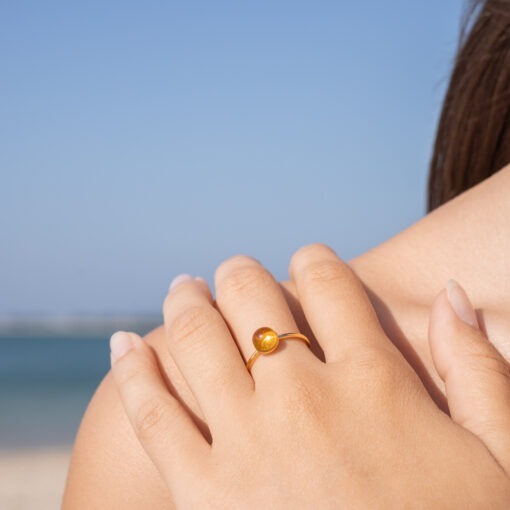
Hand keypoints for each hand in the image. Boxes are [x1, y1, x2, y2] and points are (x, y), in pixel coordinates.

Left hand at [110, 244, 509, 507]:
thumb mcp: (499, 460)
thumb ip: (478, 370)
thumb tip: (451, 295)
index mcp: (373, 382)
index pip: (330, 285)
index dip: (315, 259)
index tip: (307, 256)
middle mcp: (302, 399)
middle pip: (255, 300)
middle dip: (241, 274)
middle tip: (233, 268)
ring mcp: (245, 445)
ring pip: (197, 340)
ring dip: (184, 304)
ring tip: (181, 288)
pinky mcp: (201, 497)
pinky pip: (152, 414)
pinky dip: (133, 372)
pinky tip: (122, 345)